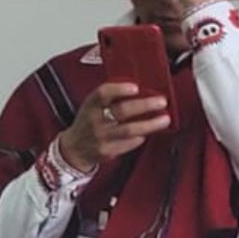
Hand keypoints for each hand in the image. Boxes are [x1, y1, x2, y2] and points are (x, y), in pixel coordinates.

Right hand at [56, 80, 172, 172]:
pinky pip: (128, 144)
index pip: (103, 93)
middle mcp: (95, 120)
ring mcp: (101, 136)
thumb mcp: (93, 106)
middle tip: (161, 101)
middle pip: (122, 110)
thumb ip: (111, 98)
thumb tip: (142, 92)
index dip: (119, 89)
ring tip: (164, 119)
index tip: (135, 87)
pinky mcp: (107, 150)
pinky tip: (145, 135)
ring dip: (149, 124)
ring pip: (129, 129)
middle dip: (144, 105)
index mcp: (91, 105)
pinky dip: (139, 138)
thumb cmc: (88, 123)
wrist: (74, 148)